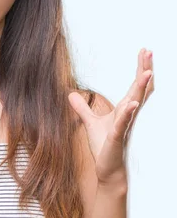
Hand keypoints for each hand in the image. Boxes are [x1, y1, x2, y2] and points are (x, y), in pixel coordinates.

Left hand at [68, 48, 154, 184]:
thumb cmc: (104, 147)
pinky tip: (132, 104)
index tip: (144, 51)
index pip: (134, 86)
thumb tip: (71, 94)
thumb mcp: (90, 123)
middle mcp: (128, 115)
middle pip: (139, 89)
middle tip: (150, 52)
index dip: (139, 69)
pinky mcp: (117, 138)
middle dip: (144, 70)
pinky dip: (128, 113)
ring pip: (136, 104)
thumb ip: (82, 108)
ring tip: (148, 72)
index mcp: (124, 110)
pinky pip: (124, 123)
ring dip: (141, 88)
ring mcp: (124, 126)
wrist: (108, 170)